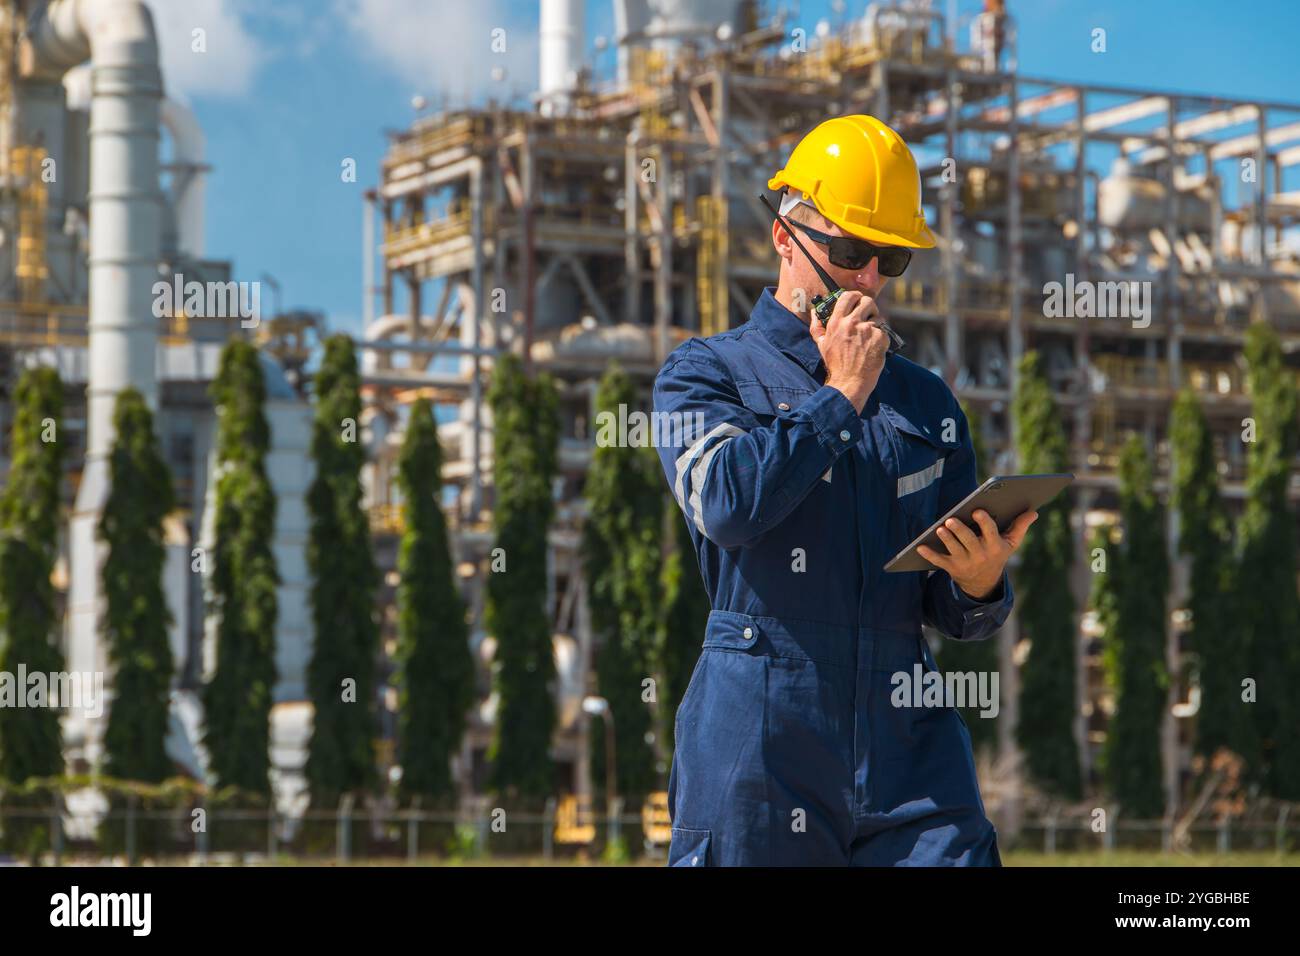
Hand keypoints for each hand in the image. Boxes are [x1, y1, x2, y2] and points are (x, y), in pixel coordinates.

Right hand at [809, 290, 888, 413]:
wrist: (850, 382)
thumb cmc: (836, 365)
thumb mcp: (821, 345)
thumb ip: (817, 326)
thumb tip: (814, 313)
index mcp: (836, 322)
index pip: (848, 296)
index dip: (855, 296)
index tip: (858, 299)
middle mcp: (852, 323)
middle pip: (867, 301)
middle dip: (869, 307)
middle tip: (868, 315)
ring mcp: (867, 330)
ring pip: (878, 317)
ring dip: (876, 324)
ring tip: (870, 337)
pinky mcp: (880, 338)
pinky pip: (884, 331)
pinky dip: (882, 338)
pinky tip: (874, 347)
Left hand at [917, 509, 1038, 598]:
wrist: (983, 582)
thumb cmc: (997, 554)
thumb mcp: (1010, 543)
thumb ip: (1020, 526)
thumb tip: (1034, 511)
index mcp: (995, 547)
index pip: (990, 533)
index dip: (984, 523)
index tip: (978, 511)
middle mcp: (980, 555)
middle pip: (969, 541)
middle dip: (960, 531)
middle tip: (951, 520)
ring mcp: (965, 563)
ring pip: (954, 550)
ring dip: (946, 540)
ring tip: (940, 529)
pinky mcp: (951, 568)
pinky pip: (939, 562)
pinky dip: (929, 555)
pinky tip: (920, 546)